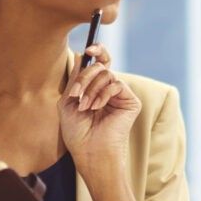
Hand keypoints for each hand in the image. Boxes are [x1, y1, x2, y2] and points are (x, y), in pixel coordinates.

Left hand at [58, 43, 141, 172]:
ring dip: (91, 89)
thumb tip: (80, 54)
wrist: (90, 152)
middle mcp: (109, 90)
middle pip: (100, 66)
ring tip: (85, 107)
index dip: (97, 51)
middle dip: (85, 76)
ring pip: (106, 74)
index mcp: (95, 89)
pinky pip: (116, 84)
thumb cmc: (77, 133)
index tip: (88, 49)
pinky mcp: (131, 102)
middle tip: (76, 93)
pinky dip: (103, 94)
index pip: (99, 63)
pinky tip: (97, 108)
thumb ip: (75, 79)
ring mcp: (121, 95)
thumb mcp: (68, 102)